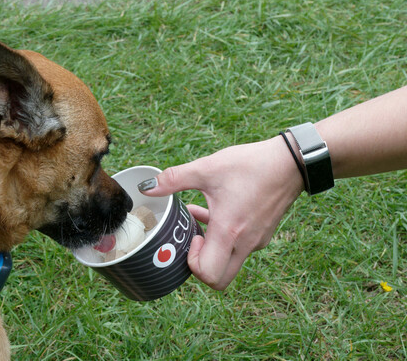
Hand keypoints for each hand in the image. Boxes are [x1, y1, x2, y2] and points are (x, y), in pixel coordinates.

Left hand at [139, 136, 302, 289]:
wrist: (292, 161)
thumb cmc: (251, 165)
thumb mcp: (207, 168)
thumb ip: (174, 179)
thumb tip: (148, 186)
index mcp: (230, 233)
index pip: (210, 275)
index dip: (193, 264)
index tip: (192, 237)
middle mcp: (245, 244)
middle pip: (219, 278)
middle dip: (201, 265)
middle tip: (193, 238)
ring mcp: (257, 241)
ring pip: (229, 261)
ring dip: (211, 246)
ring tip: (200, 217)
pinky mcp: (262, 233)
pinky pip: (239, 246)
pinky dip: (224, 236)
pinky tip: (215, 209)